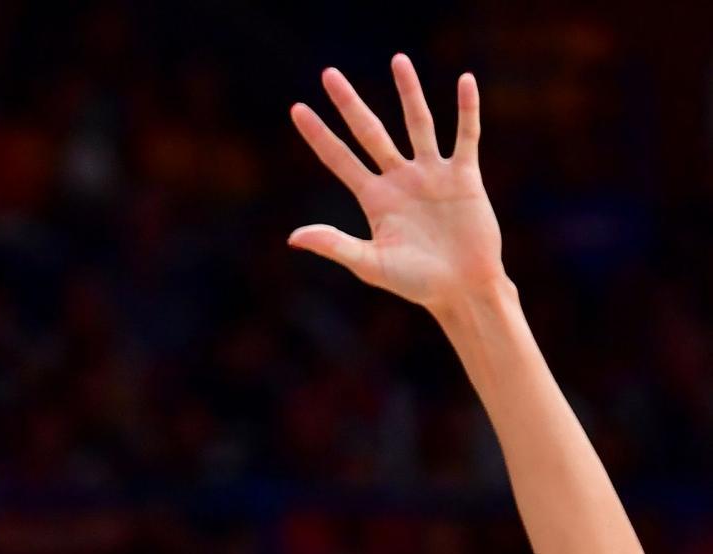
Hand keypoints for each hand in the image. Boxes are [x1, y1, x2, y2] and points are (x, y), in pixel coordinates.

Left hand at [289, 57, 502, 315]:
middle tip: (328, 74)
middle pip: (369, 132)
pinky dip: (466, 110)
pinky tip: (464, 81)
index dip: (318, 135)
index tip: (297, 109)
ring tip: (398, 59)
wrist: (462, 288)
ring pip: (418, 123)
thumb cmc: (415, 282)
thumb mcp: (370, 264)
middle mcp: (399, 179)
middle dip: (349, 104)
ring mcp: (431, 174)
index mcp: (373, 199)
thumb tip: (293, 237)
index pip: (338, 158)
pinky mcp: (464, 176)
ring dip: (409, 92)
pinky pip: (465, 136)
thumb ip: (335, 245)